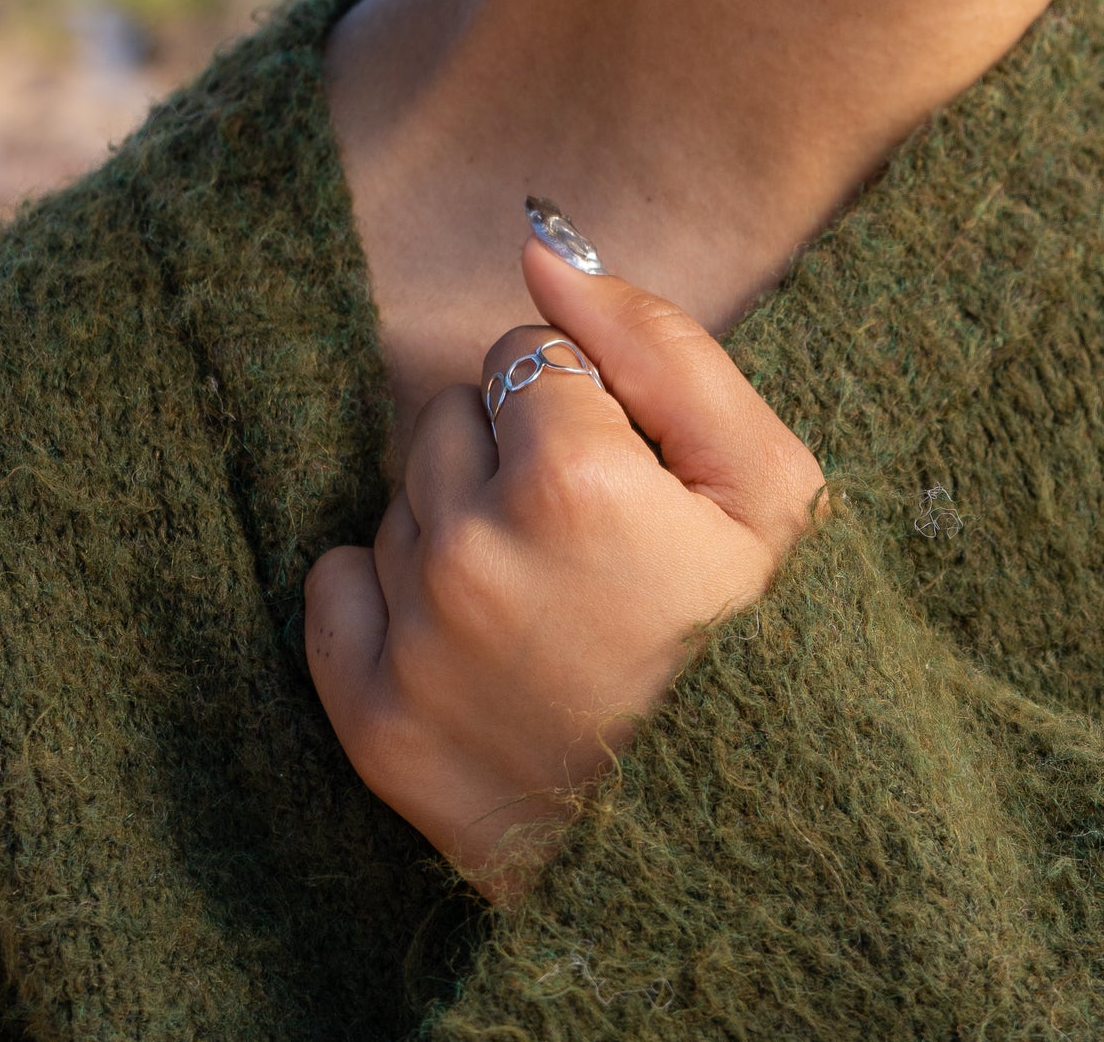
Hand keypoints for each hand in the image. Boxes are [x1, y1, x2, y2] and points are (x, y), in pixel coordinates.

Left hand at [304, 242, 825, 894]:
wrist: (738, 853)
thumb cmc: (768, 652)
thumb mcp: (767, 487)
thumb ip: (658, 344)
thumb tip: (542, 250)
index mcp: (573, 481)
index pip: (527, 352)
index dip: (590, 406)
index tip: (635, 480)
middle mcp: (473, 554)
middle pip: (451, 419)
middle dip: (515, 455)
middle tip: (596, 546)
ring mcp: (414, 645)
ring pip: (403, 500)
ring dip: (462, 526)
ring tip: (552, 605)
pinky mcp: (372, 726)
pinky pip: (335, 585)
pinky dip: (390, 595)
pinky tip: (474, 637)